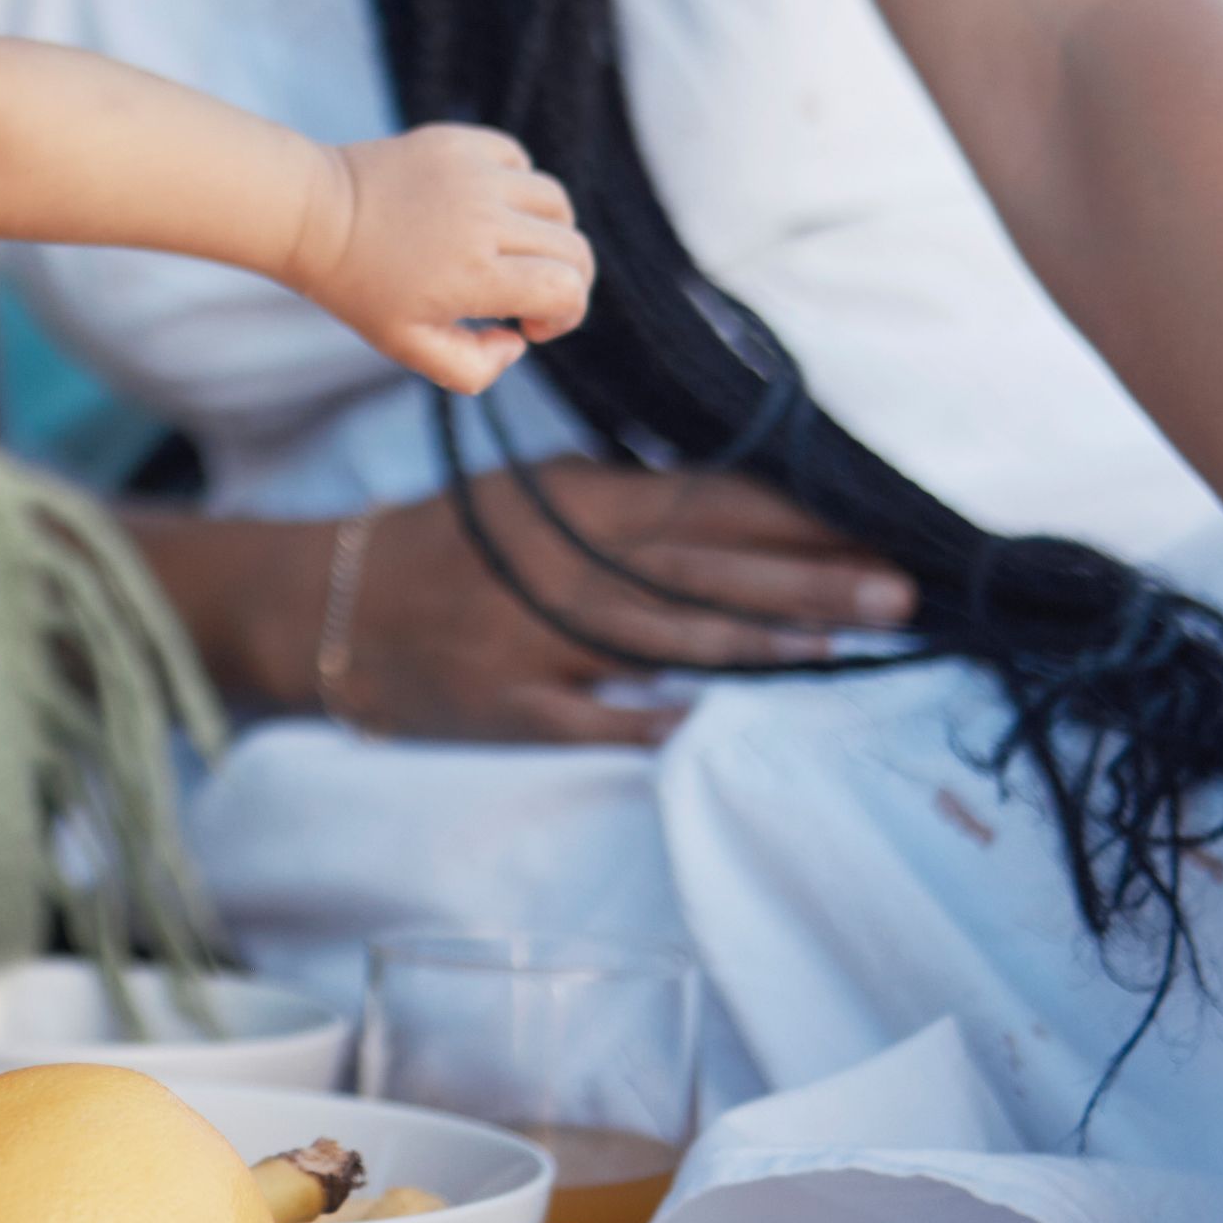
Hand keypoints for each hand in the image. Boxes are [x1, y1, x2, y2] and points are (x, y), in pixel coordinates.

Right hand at [136, 465, 916, 742]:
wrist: (322, 606)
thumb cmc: (444, 547)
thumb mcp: (527, 500)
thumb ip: (621, 509)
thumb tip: (743, 517)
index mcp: (569, 502)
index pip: (704, 505)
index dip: (792, 521)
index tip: (876, 529)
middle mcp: (559, 563)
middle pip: (702, 571)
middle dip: (807, 581)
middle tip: (900, 593)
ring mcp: (533, 638)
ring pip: (664, 641)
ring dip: (760, 646)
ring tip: (842, 648)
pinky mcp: (509, 706)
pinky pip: (600, 719)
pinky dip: (660, 720)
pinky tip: (721, 722)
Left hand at [289, 124, 595, 393]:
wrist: (312, 216)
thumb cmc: (359, 287)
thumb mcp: (408, 347)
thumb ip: (473, 368)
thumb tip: (517, 340)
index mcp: (475, 274)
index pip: (567, 289)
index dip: (565, 315)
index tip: (528, 323)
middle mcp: (484, 218)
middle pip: (574, 246)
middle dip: (566, 280)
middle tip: (523, 293)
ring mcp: (474, 173)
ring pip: (555, 200)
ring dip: (548, 232)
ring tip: (509, 250)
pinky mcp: (459, 141)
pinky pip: (518, 160)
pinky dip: (518, 187)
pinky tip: (487, 209)